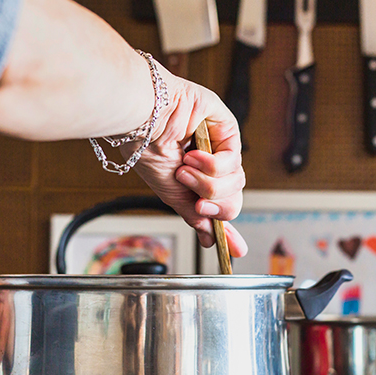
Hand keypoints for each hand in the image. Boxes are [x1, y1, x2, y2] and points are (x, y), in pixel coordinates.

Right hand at [124, 71, 248, 257]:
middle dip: (215, 205)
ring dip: (208, 184)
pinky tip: (193, 156)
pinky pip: (233, 160)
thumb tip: (210, 241)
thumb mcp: (172, 194)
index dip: (229, 228)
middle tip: (198, 204)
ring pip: (236, 182)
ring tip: (185, 171)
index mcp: (199, 178)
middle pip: (233, 197)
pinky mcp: (227, 127)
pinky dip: (213, 166)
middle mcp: (212, 162)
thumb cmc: (146, 149)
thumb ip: (195, 217)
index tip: (236, 250)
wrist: (139, 121)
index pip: (222, 206)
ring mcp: (221, 145)